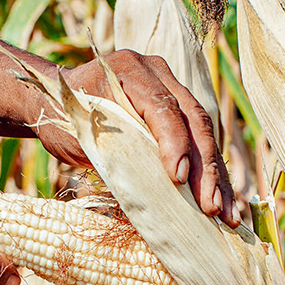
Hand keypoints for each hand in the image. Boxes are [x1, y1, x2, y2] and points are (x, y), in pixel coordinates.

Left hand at [40, 50, 238, 227]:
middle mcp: (158, 73)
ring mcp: (173, 89)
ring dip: (217, 177)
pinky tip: (224, 203)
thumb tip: (148, 194)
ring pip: (205, 134)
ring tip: (227, 214)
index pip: (162, 107)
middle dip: (204, 168)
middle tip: (210, 207)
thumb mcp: (79, 136)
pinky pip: (202, 144)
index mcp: (129, 70)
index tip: (178, 179)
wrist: (57, 99)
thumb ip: (113, 154)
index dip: (174, 143)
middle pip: (193, 120)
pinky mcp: (180, 112)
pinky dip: (212, 175)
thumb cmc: (62, 119)